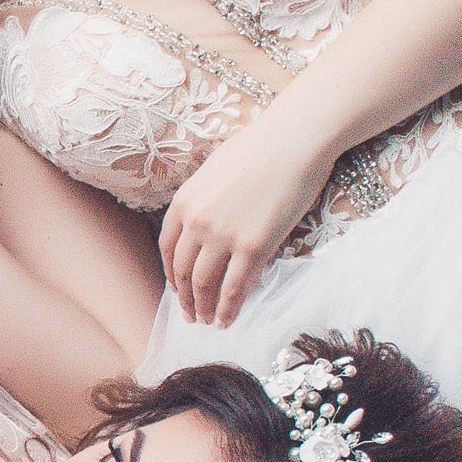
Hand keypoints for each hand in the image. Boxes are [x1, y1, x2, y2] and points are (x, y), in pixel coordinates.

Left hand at [157, 113, 334, 325]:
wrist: (294, 139)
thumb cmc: (262, 147)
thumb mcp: (216, 171)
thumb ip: (206, 200)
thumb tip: (209, 222)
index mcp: (184, 202)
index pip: (167, 248)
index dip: (171, 273)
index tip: (177, 288)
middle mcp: (197, 222)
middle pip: (183, 270)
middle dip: (184, 297)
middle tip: (190, 315)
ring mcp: (223, 235)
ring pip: (204, 283)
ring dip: (203, 307)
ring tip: (207, 321)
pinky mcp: (252, 246)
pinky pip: (235, 286)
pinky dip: (228, 308)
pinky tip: (227, 319)